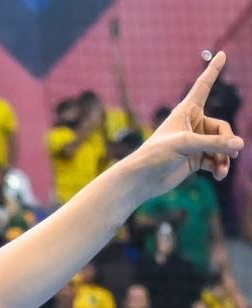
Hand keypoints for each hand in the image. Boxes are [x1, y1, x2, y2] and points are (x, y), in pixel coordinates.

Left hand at [129, 51, 242, 195]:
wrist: (140, 181)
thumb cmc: (156, 156)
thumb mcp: (186, 144)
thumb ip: (214, 144)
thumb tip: (239, 145)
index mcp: (186, 111)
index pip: (204, 85)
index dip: (213, 70)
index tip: (222, 53)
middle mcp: (193, 124)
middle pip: (222, 128)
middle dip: (226, 141)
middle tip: (232, 152)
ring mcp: (195, 143)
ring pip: (221, 146)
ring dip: (224, 157)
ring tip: (222, 169)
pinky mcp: (195, 159)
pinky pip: (215, 159)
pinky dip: (219, 166)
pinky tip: (219, 175)